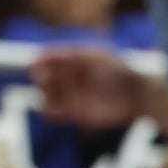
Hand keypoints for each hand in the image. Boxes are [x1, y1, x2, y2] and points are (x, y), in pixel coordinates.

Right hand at [29, 48, 143, 128]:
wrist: (133, 97)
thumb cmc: (117, 73)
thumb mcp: (96, 58)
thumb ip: (74, 56)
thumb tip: (51, 54)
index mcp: (75, 61)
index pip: (52, 58)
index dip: (42, 59)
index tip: (34, 61)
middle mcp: (70, 78)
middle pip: (46, 76)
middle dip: (41, 76)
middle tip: (41, 78)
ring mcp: (71, 96)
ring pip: (47, 95)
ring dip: (43, 94)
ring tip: (47, 93)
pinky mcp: (74, 114)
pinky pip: (54, 114)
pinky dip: (48, 113)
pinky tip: (48, 110)